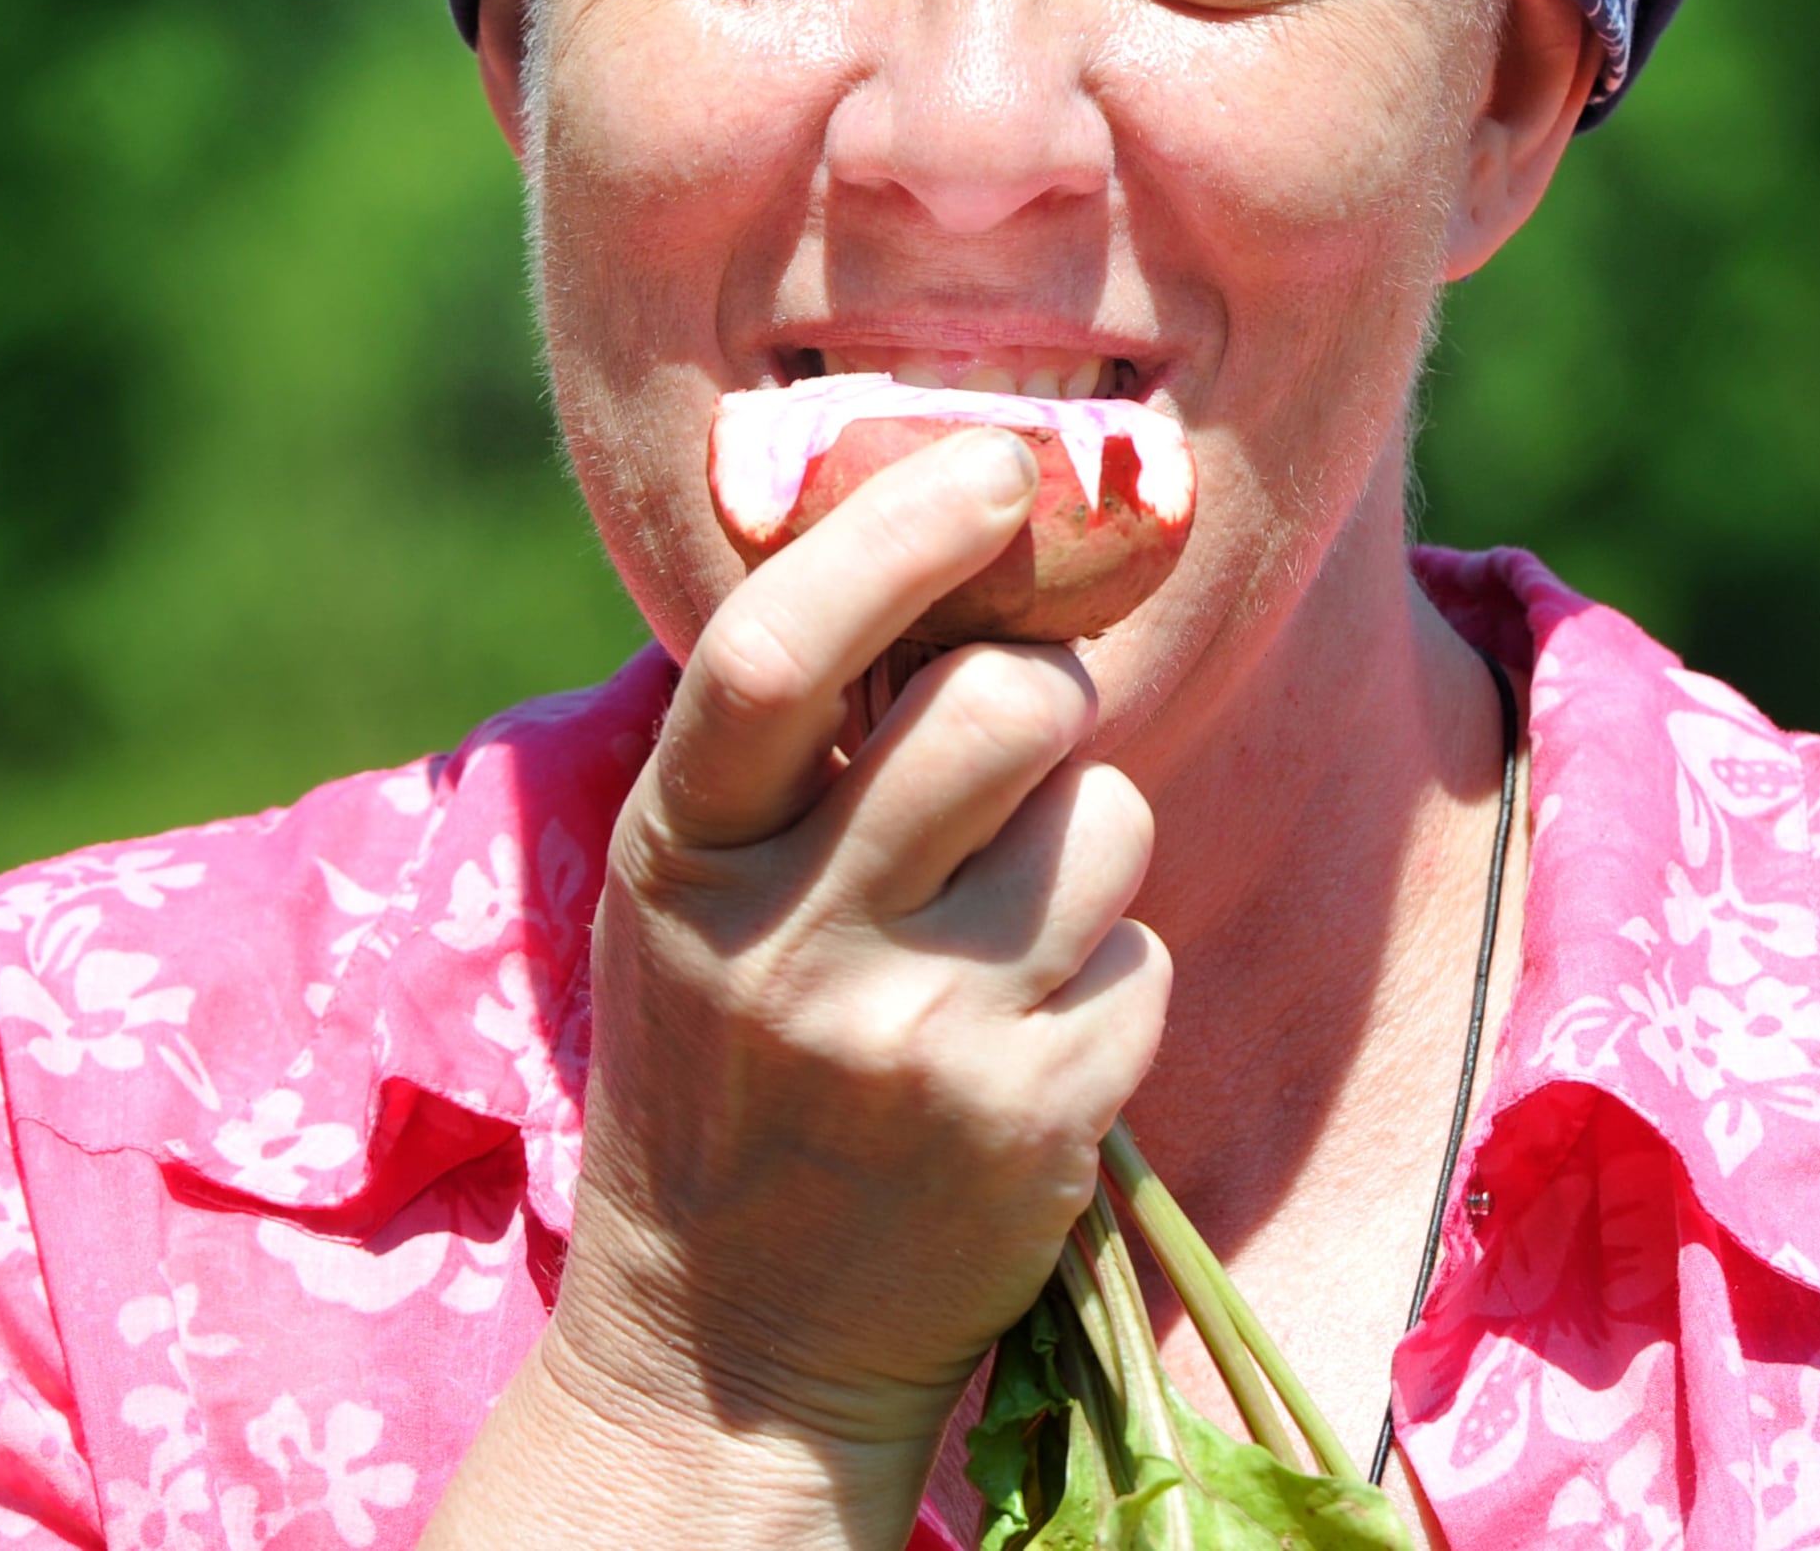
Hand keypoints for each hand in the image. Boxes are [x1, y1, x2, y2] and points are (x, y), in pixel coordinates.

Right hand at [541, 426, 1168, 1491]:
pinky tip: (1024, 1047)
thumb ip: (787, 750)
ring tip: (999, 926)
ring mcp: (911, 1038)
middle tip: (1016, 736)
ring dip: (1083, 845)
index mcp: (680, 855)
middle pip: (1000, 708)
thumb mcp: (694, 901)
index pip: (778, 654)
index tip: (992, 466)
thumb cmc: (727, 1071)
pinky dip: (1107, 980)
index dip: (899, 535)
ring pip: (1102, 821)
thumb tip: (937, 539)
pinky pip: (1139, 955)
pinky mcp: (1027, 1122)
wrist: (727, 1353)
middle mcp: (785, 942)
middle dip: (1043, 692)